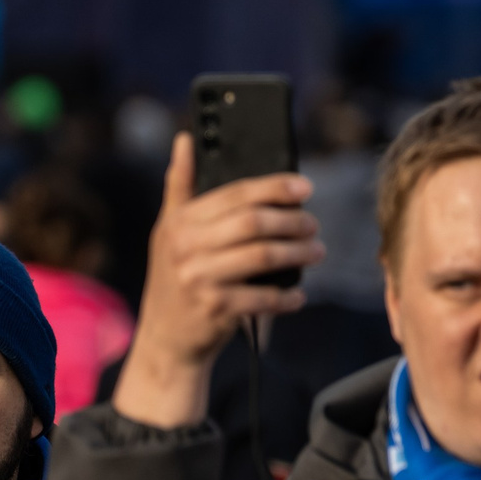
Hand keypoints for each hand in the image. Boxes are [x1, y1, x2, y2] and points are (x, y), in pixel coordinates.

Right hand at [113, 133, 322, 428]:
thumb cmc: (174, 276)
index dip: (274, 187)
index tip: (304, 188)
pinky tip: (299, 295)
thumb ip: (180, 186)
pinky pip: (263, 297)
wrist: (164, 340)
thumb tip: (185, 140)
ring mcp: (199, 279)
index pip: (234, 194)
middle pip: (252, 222)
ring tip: (316, 252)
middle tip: (313, 225)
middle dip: (291, 221)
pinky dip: (286, 296)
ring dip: (298, 253)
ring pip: (263, 257)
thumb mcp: (168, 230)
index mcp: (180, 221)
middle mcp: (186, 247)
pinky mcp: (215, 310)